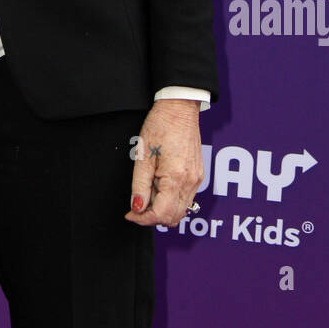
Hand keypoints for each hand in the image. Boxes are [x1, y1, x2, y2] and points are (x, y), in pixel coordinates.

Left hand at [125, 99, 203, 227]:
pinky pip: (186, 198)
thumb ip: (140, 185)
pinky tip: (159, 185)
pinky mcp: (198, 174)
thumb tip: (137, 208)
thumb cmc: (160, 126)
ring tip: (148, 191)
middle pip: (174, 217)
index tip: (130, 214)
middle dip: (153, 216)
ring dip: (163, 209)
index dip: (143, 219)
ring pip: (181, 210)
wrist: (179, 108)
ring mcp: (196, 179)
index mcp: (176, 178)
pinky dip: (172, 200)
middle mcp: (190, 182)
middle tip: (137, 204)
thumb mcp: (143, 156)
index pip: (161, 214)